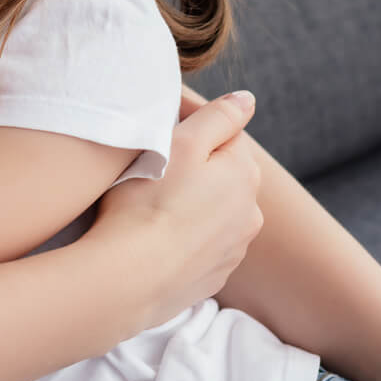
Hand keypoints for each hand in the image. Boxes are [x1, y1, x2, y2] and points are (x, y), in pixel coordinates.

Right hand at [91, 89, 261, 328]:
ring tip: (151, 208)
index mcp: (244, 173)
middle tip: (151, 171)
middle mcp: (250, 212)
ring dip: (192, 204)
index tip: (157, 136)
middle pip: (221, 174)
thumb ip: (218, 116)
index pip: (224, 134)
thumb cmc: (147, 204)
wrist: (130, 279)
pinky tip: (155, 239)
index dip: (190, 129)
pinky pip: (201, 245)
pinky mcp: (214, 277)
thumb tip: (247, 100)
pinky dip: (185, 238)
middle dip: (194, 168)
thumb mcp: (181, 143)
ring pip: (213, 211)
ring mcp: (233, 249)